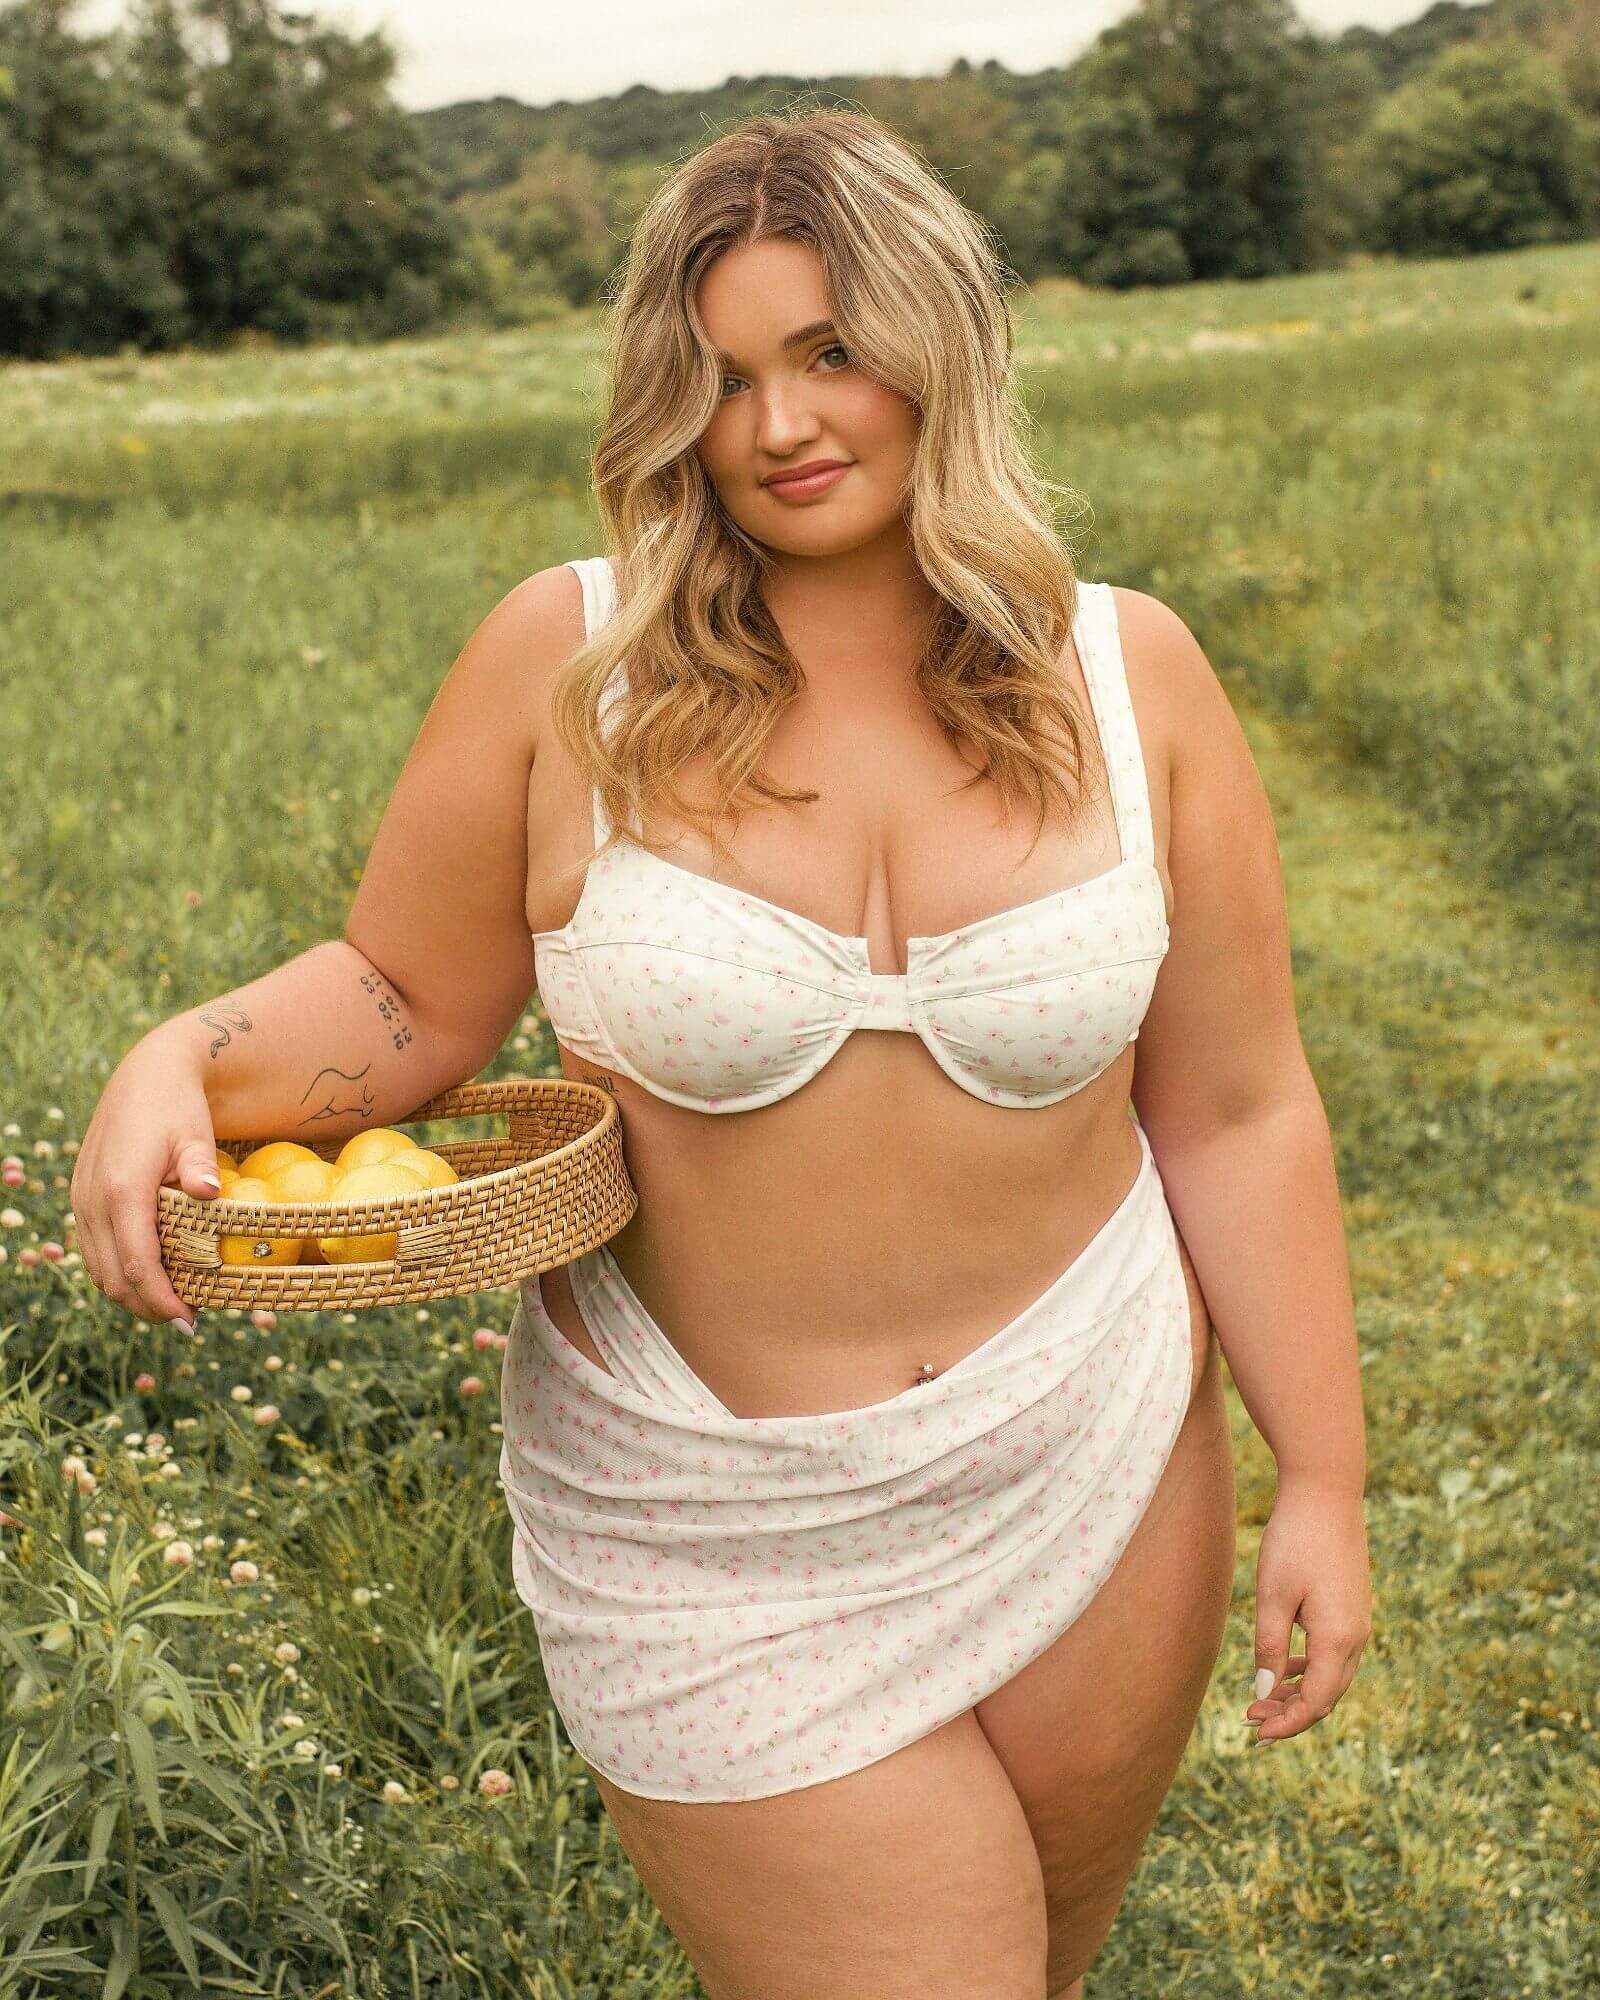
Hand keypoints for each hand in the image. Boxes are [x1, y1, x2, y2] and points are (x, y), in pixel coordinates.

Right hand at [70, 1038, 225, 1330]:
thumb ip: (200, 1167)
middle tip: (187, 1320)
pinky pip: (94, 1251)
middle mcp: (93, 1200)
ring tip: (172, 1305)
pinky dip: (119, 1272)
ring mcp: (82, 1201)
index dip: (162, 1299)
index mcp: (122, 1189)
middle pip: (114, 1277)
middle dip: (148, 1306)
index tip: (190, 1319)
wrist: (145, 1078)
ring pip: (98, 1269)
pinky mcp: (82, 1200)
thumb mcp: (194, 1134)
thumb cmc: (177, 1107)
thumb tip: (210, 1193)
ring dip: (132, 1294)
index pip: (137, 1263)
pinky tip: (151, 1277)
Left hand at [1245, 1477, 1370, 1744]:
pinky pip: (1334, 1652)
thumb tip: (1265, 1694)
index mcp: (1339, 1639)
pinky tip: (1282, 1666)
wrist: (1327, 1492)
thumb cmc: (1295, 1541)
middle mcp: (1357, 1637)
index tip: (1257, 1734)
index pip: (1317, 1703)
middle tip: (1251, 1720)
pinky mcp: (1353, 1606)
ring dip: (1299, 1691)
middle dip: (1291, 1713)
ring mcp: (1359, 1621)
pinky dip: (1309, 1667)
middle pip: (1327, 1695)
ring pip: (1331, 1675)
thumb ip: (1269, 1648)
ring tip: (1262, 1699)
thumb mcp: (1273, 1597)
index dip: (1288, 1724)